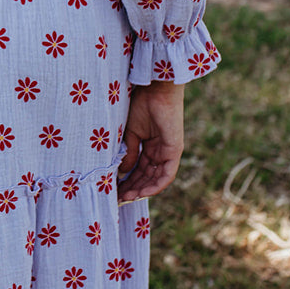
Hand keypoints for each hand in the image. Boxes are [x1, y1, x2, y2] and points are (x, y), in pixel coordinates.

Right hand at [118, 81, 184, 202]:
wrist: (154, 90)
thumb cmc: (141, 105)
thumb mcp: (130, 133)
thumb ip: (129, 153)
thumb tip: (123, 173)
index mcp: (149, 146)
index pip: (138, 170)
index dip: (127, 181)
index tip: (114, 191)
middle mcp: (159, 151)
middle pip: (146, 176)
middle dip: (132, 188)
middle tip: (117, 198)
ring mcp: (168, 152)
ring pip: (156, 178)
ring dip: (142, 190)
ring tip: (126, 198)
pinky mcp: (175, 151)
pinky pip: (167, 174)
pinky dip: (156, 185)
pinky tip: (142, 193)